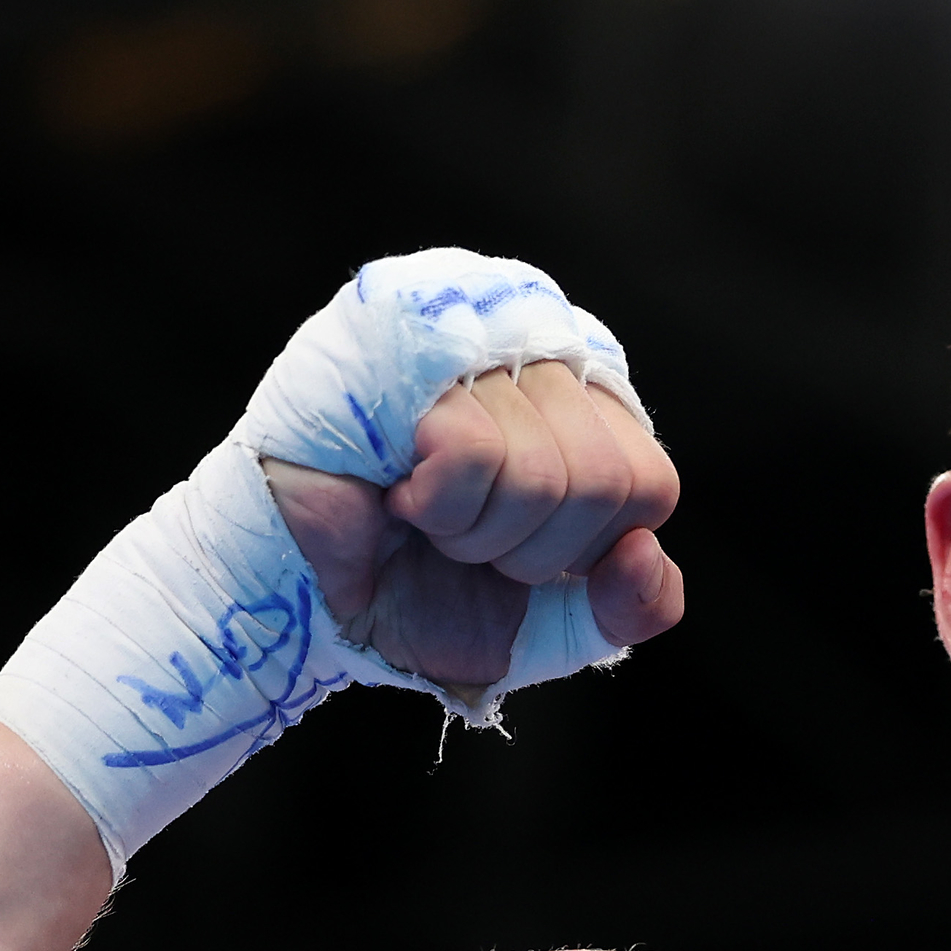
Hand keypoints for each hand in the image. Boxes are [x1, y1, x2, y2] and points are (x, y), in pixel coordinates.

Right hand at [263, 361, 685, 697]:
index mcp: (582, 397)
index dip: (580, 549)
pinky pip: (477, 452)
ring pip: (545, 472)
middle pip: (605, 481)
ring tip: (417, 510)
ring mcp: (468, 327)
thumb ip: (629, 608)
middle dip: (526, 548)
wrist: (300, 605)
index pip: (650, 483)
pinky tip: (392, 489)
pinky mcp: (402, 339)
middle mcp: (534, 340)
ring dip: (471, 531)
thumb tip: (647, 553)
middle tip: (453, 534)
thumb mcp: (549, 623)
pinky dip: (435, 504)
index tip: (509, 546)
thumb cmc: (415, 592)